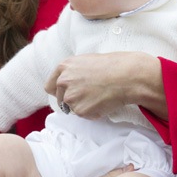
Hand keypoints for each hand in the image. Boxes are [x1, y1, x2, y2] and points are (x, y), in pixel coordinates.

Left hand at [45, 52, 165, 118]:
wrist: (127, 76)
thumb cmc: (113, 66)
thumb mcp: (87, 61)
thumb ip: (73, 72)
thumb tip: (70, 84)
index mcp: (63, 67)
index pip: (49, 86)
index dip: (59, 92)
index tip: (67, 94)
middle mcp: (63, 81)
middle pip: (60, 99)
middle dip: (72, 100)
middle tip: (90, 95)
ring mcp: (70, 97)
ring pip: (72, 108)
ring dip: (83, 106)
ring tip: (100, 96)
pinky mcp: (80, 110)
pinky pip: (84, 115)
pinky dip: (93, 112)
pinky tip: (104, 102)